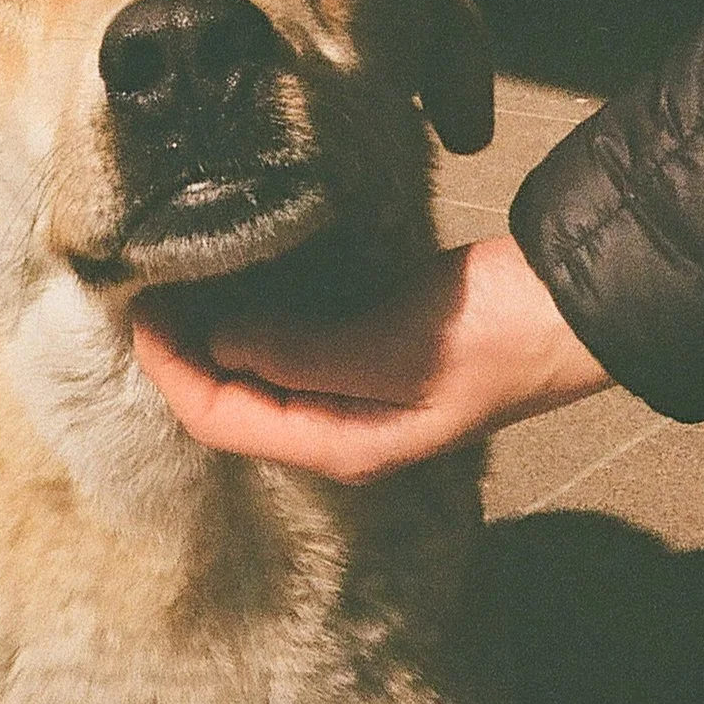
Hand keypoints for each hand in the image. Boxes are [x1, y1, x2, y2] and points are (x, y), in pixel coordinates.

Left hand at [132, 233, 608, 485]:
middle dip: (183, 348)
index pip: (221, 416)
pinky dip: (259, 303)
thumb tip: (219, 337)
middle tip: (148, 281)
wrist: (563, 305)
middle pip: (232, 396)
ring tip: (183, 268)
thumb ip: (300, 351)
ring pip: (259, 363)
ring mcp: (356, 383)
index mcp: (337, 441)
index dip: (171, 367)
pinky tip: (246, 262)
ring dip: (217, 323)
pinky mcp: (373, 340)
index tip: (140, 307)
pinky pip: (294, 335)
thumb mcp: (387, 345)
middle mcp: (338, 422)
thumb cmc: (484, 332)